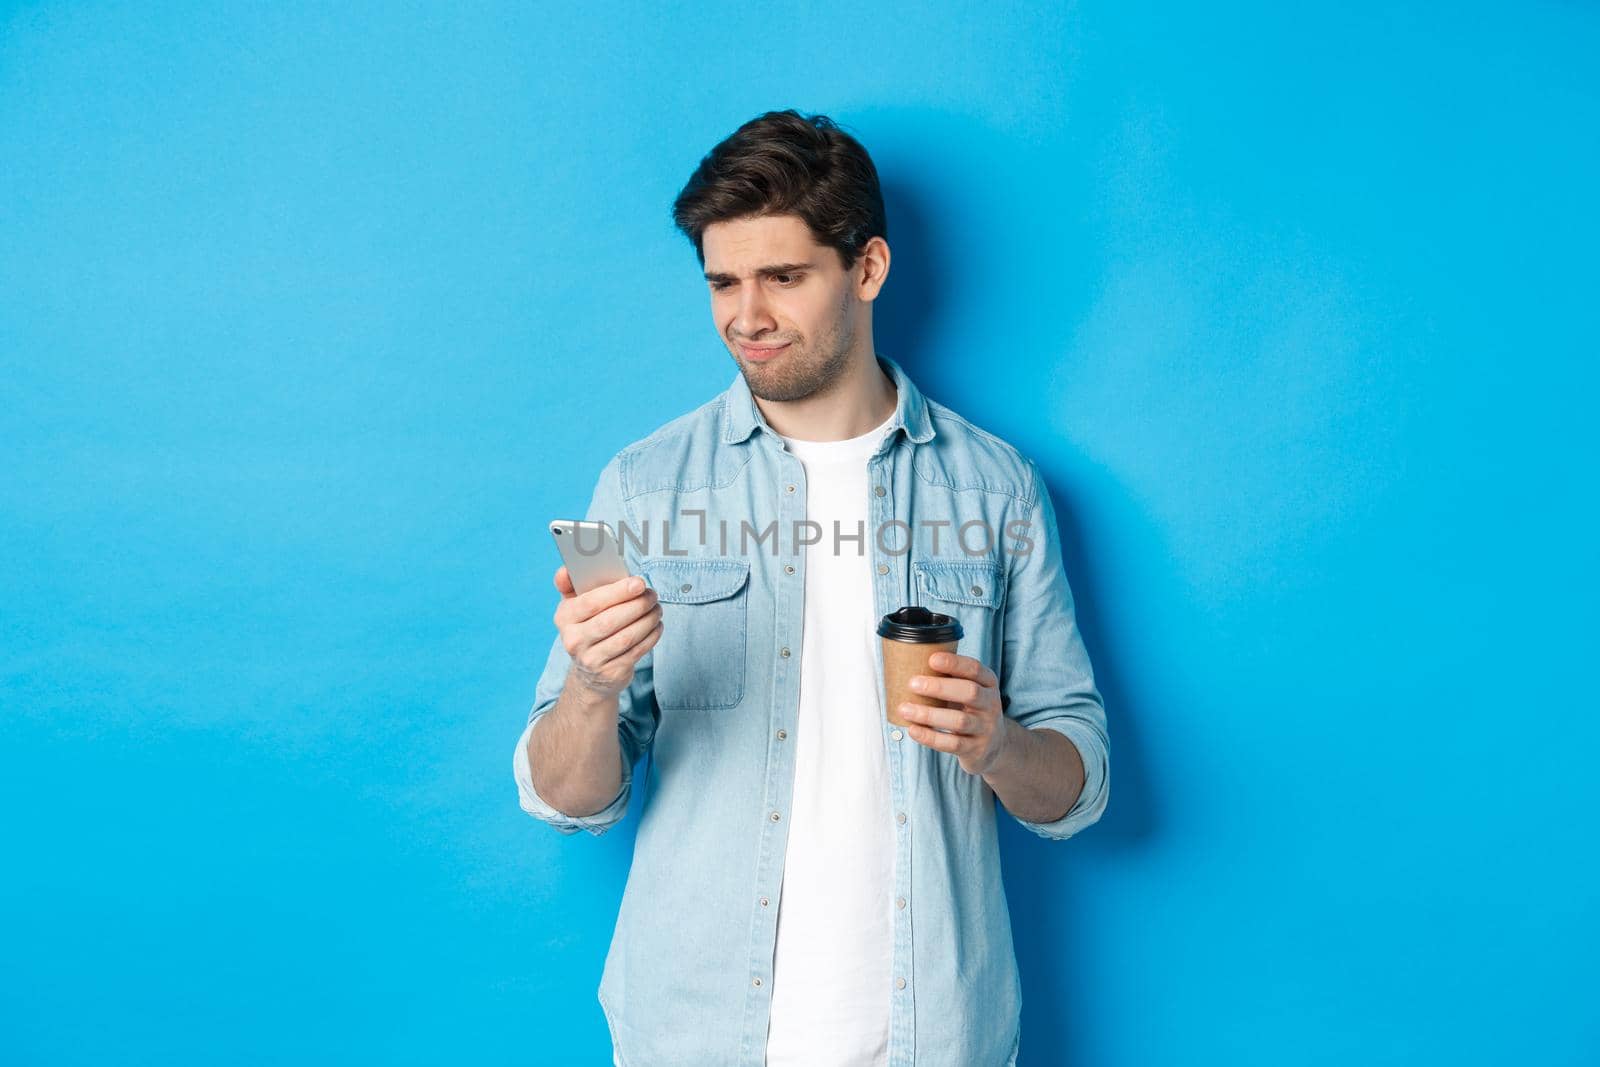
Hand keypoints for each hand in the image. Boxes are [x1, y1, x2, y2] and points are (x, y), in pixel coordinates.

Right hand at [553, 566, 662, 697]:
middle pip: (610, 620)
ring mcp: (592, 660)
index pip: (590, 602)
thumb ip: (570, 584)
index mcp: (564, 618)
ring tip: (657, 609)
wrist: (590, 673)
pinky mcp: (611, 673)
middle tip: (652, 595)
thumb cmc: (587, 628)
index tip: (639, 583)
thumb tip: (566, 569)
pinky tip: (656, 625)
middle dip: (637, 605)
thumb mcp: (574, 606)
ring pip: (626, 637)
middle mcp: (574, 640)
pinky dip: (651, 636)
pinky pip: (636, 651)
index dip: (617, 592)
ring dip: (647, 620)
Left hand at [898, 651, 1009, 776]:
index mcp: (988, 684)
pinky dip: (930, 737)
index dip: (955, 663)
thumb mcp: (968, 690)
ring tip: (905, 709)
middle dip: (939, 687)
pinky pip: (952, 744)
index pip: (975, 669)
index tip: (932, 659)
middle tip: (912, 683)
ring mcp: (986, 729)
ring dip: (929, 714)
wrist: (994, 746)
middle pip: (969, 692)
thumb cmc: (970, 709)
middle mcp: (991, 704)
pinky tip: (913, 730)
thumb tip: (910, 664)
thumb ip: (949, 679)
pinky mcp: (976, 750)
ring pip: (959, 720)